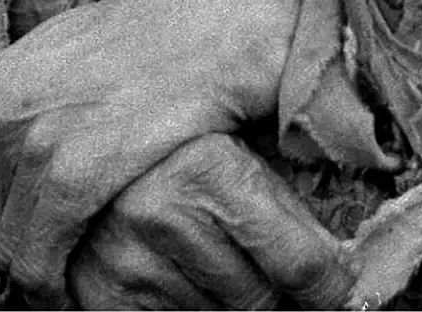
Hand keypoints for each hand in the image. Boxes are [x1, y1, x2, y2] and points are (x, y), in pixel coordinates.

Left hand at [0, 0, 304, 300]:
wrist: (217, 25)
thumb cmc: (155, 35)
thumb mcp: (69, 47)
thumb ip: (27, 94)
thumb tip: (5, 141)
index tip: (12, 237)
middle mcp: (0, 110)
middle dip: (10, 250)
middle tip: (48, 262)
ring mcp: (34, 142)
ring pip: (7, 249)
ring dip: (36, 273)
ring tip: (67, 275)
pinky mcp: (73, 176)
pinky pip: (40, 259)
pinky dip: (54, 285)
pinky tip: (77, 286)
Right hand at [67, 134, 354, 309]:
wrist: (76, 130)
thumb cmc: (173, 128)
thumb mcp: (232, 130)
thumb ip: (283, 174)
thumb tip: (346, 246)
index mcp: (207, 167)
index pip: (301, 264)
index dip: (332, 287)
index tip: (340, 290)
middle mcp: (162, 214)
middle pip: (260, 299)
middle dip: (275, 289)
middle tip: (271, 265)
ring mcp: (127, 260)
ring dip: (229, 298)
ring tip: (215, 252)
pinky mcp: (102, 293)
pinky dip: (189, 306)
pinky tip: (183, 271)